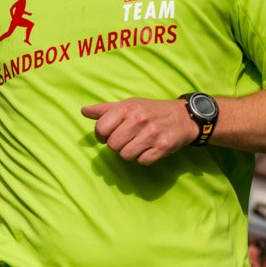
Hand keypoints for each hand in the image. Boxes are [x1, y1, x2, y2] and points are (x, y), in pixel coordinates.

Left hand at [81, 98, 196, 163]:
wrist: (182, 116)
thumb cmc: (150, 110)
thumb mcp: (128, 104)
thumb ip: (105, 110)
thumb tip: (83, 111)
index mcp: (128, 107)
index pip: (101, 129)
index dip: (101, 135)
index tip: (108, 135)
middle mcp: (139, 119)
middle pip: (112, 145)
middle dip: (116, 145)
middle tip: (125, 139)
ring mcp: (152, 134)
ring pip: (125, 155)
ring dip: (129, 152)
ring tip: (137, 143)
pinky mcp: (162, 147)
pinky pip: (142, 161)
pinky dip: (143, 158)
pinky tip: (148, 148)